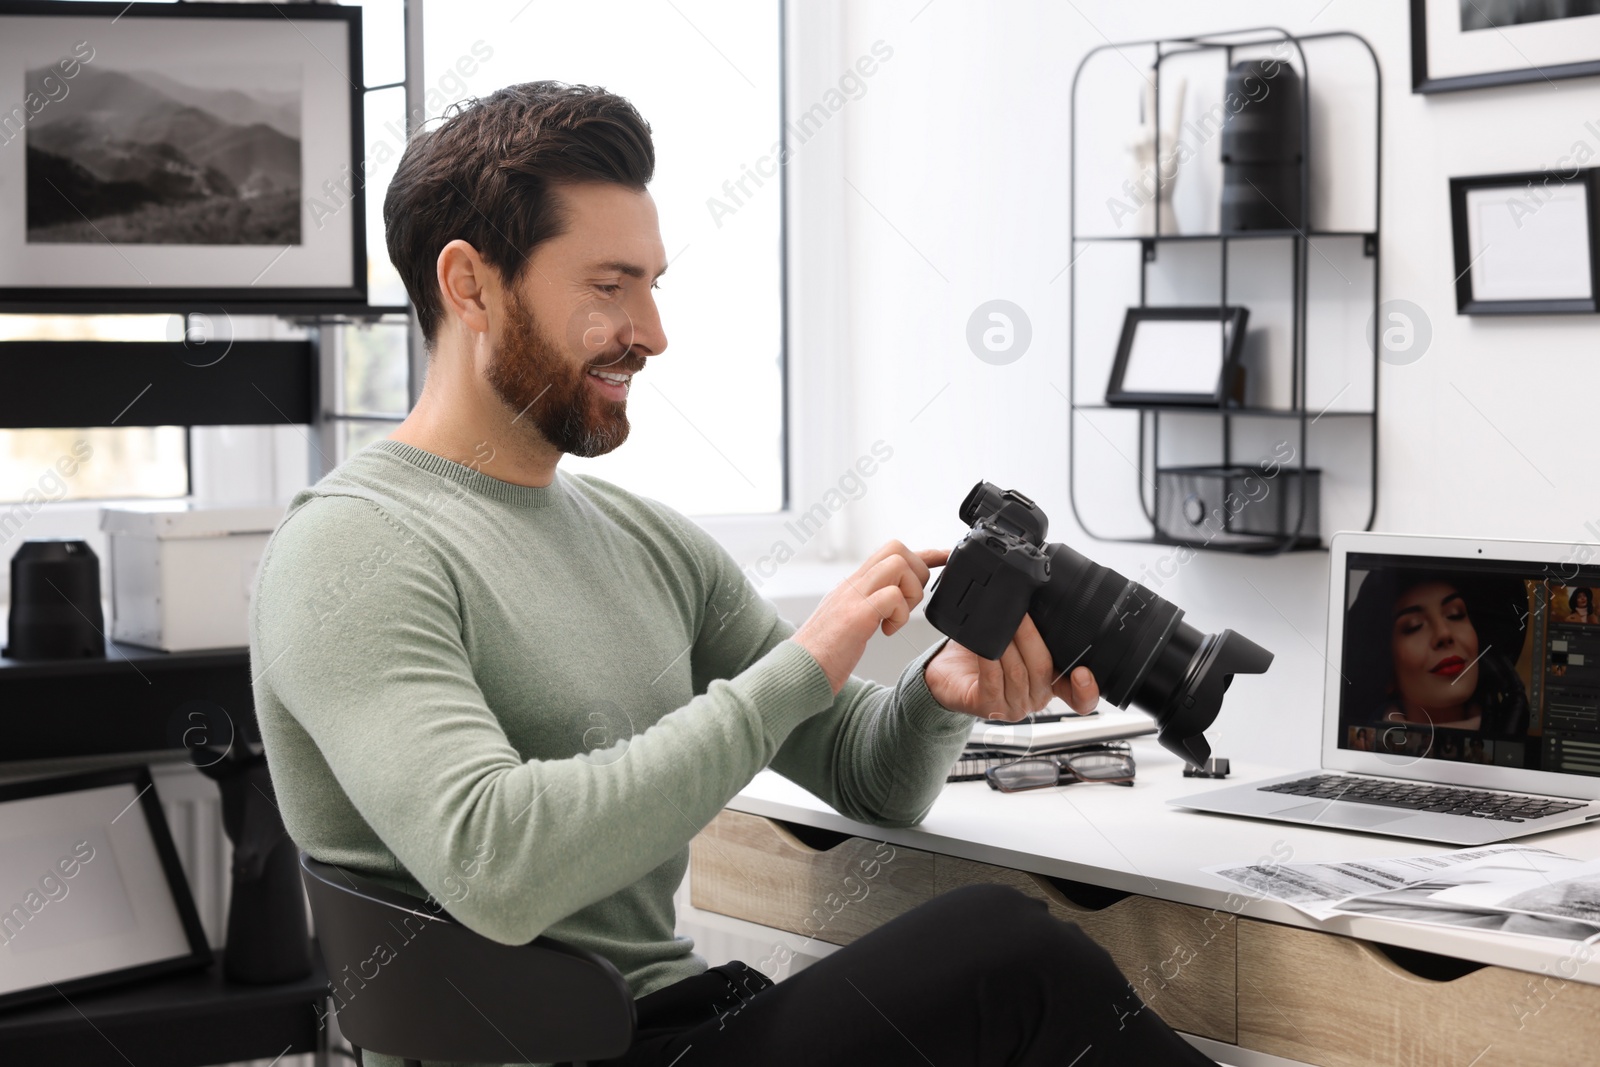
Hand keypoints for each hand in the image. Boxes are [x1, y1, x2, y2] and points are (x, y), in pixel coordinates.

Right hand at [794, 542, 946, 694]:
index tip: (944, 557)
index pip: (890, 553)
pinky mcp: (855, 617)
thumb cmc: (821, 655)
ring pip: (898, 565)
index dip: (924, 553)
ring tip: (896, 618)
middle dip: (916, 573)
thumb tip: (888, 601)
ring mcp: (852, 598)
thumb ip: (866, 605)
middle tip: (907, 604)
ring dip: (909, 592)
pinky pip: (891, 597)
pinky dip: (899, 615)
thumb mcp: (846, 621)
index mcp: (852, 585)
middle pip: (897, 548)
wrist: (794, 673)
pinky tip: (886, 631)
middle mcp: (852, 585)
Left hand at [923, 614, 1100, 721]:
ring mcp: (1013, 706)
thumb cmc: (982, 654)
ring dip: (1009, 643)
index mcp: (1051, 684)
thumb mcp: (1017, 639)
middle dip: (1031, 637)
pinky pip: (993, 678)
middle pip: (1043, 669)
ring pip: (1019, 672)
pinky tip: (984, 642)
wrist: (947, 673)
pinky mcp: (988, 707)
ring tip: (1002, 620)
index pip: (1079, 698)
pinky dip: (989, 656)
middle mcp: (1036, 699)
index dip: (1087, 689)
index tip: (1083, 673)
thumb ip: (1036, 628)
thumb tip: (1042, 595)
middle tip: (1021, 612)